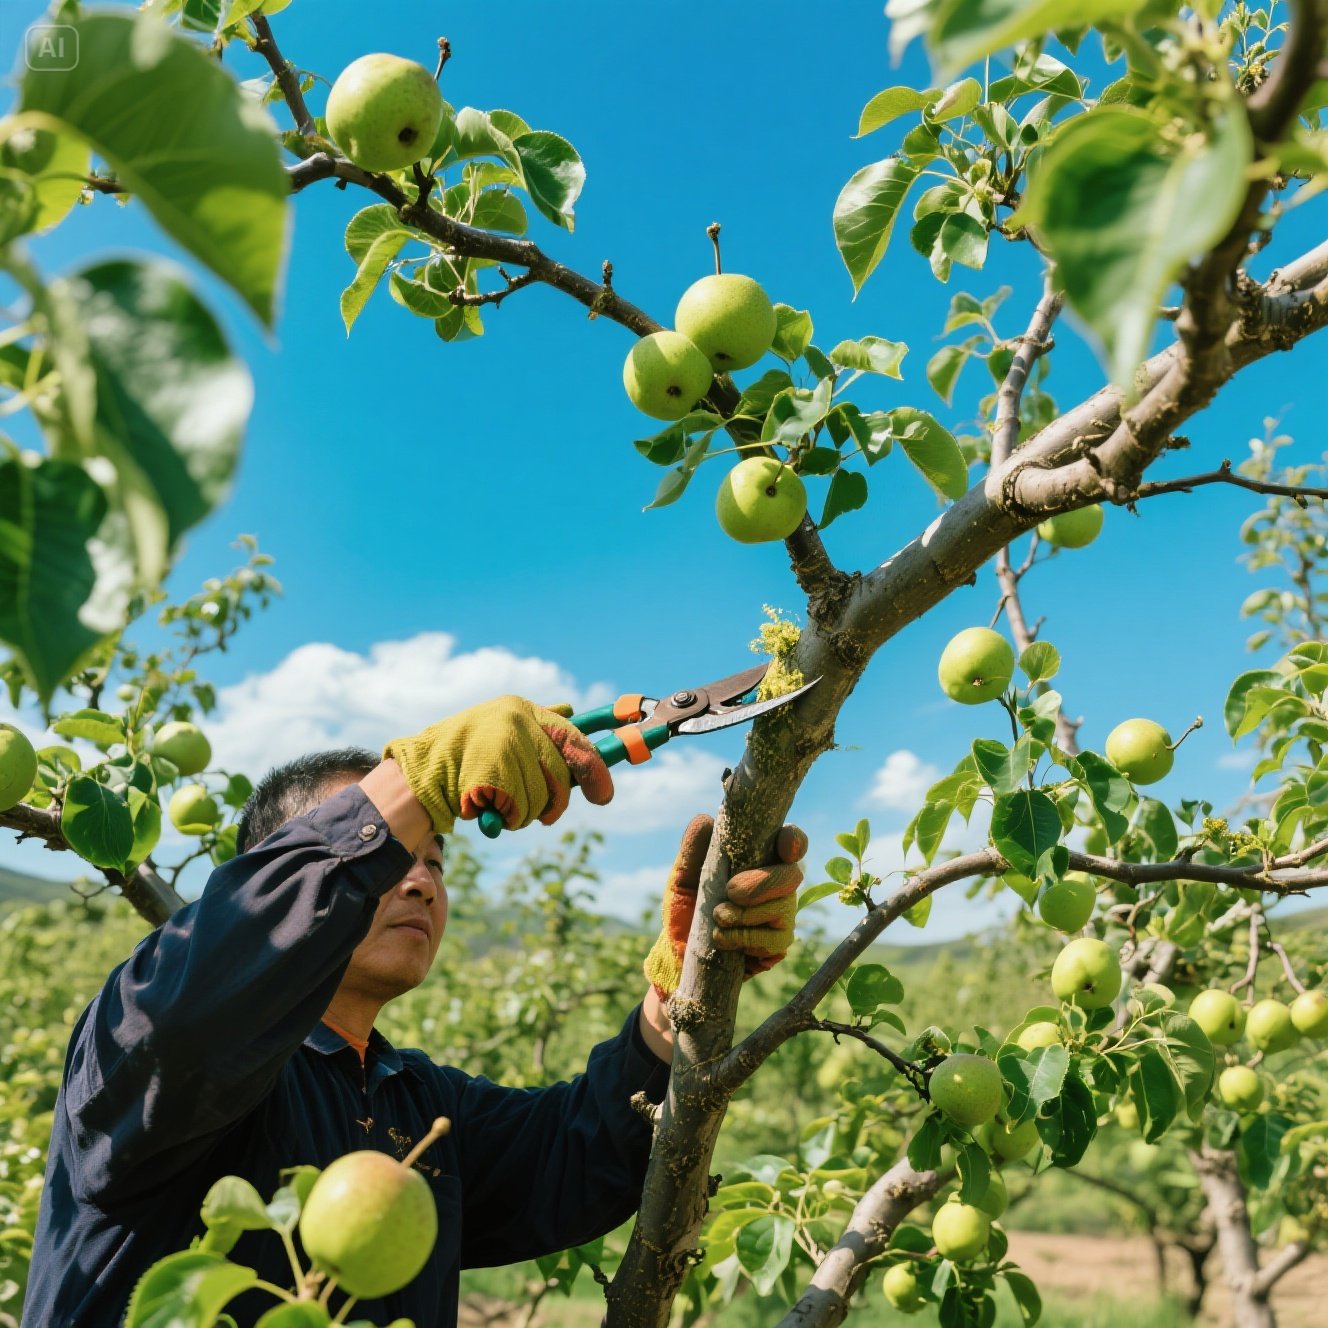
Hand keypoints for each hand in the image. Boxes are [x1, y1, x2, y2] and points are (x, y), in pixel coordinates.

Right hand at [383, 696, 613, 833]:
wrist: (416, 775)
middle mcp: (516, 721)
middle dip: (579, 788)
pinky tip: (491, 810)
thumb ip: (536, 723)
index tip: (631, 739)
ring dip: (532, 810)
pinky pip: (523, 808)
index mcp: (520, 709)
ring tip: (507, 805)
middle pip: (569, 763)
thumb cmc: (461, 757)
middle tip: (599, 799)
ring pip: (547, 793)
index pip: (572, 729)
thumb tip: (572, 709)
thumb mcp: (499, 729)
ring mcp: (505, 744)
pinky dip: (510, 818)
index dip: (603, 743)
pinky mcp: (494, 771)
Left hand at [643, 814, 805, 997]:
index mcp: (758, 859)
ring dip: (748, 914)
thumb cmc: (686, 907)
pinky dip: (748, 938)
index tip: (784, 847)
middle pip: (792, 875)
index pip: (788, 843)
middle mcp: (776, 884)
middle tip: (730, 891)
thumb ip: (692, 850)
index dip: (793, 840)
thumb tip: (705, 820)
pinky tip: (725, 940)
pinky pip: (776, 939)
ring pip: (784, 907)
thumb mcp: (682, 878)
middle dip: (762, 883)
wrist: (679, 953)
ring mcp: (781, 913)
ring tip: (718, 919)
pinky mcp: (777, 943)